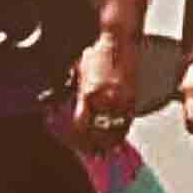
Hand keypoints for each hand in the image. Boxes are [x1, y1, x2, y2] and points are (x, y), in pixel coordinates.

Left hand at [68, 32, 139, 151]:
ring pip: (115, 132)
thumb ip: (71, 91)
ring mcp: (122, 100)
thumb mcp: (77, 72)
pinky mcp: (133, 97)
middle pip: (98, 134)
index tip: (74, 145)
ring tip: (103, 151)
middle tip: (89, 153)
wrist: (118, 39)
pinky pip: (127, 122)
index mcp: (89, 94)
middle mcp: (106, 100)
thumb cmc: (97, 51)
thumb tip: (59, 105)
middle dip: (92, 146)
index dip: (76, 140)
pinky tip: (118, 138)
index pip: (81, 128)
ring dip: (107, 144)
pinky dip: (121, 132)